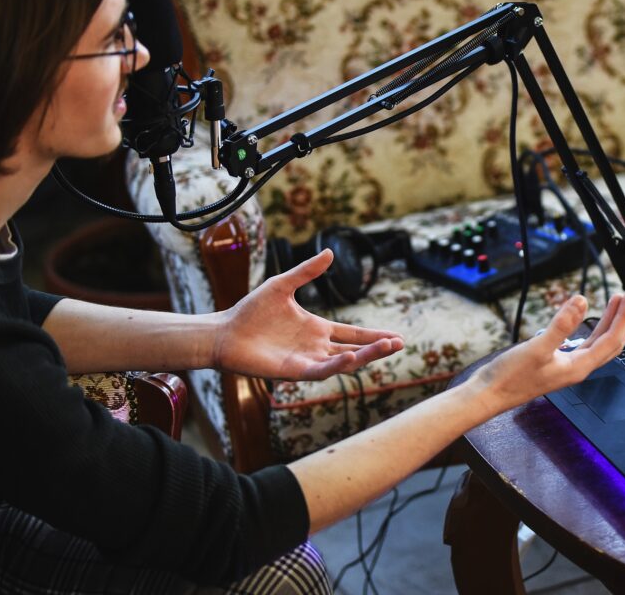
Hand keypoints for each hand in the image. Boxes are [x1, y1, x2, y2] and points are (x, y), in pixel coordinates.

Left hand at [211, 249, 403, 379]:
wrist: (224, 332)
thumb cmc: (250, 310)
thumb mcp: (282, 285)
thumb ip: (307, 271)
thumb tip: (330, 252)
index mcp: (317, 328)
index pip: (353, 334)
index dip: (374, 335)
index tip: (397, 337)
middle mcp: (316, 347)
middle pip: (355, 349)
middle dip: (378, 348)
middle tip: (400, 344)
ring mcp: (307, 360)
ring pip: (344, 361)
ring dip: (366, 356)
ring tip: (387, 347)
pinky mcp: (294, 371)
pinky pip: (321, 370)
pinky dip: (338, 366)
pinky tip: (352, 357)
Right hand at [470, 290, 624, 413]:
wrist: (489, 395)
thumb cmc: (510, 377)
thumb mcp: (537, 347)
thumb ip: (561, 325)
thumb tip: (582, 302)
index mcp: (579, 366)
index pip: (612, 339)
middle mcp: (577, 368)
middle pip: (611, 342)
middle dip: (624, 318)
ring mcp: (567, 366)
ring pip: (598, 343)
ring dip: (609, 322)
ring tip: (615, 302)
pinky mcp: (556, 363)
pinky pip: (583, 344)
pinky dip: (591, 329)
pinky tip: (585, 320)